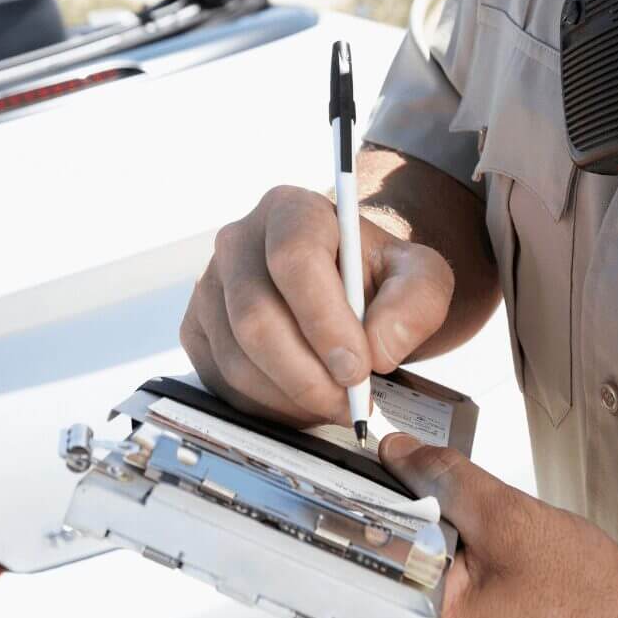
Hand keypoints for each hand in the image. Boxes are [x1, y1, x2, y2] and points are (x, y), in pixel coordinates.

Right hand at [180, 186, 453, 425]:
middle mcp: (237, 241)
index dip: (324, 320)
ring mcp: (209, 286)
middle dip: (307, 375)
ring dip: (292, 397)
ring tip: (335, 402)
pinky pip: (222, 382)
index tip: (360, 366)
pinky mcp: (195, 329)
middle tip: (351, 403)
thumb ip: (417, 301)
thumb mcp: (421, 278)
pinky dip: (267, 406)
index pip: (293, 259)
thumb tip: (378, 347)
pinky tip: (301, 399)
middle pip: (255, 318)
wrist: (346, 292)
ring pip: (238, 359)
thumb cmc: (378, 280)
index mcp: (289, 210)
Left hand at [380, 434, 617, 617]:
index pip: (361, 552)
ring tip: (482, 545)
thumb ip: (444, 478)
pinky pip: (435, 599)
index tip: (377, 473)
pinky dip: (452, 570)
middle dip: (408, 523)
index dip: (368, 500)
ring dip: (433, 545)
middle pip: (382, 564)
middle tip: (449, 513)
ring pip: (410, 578)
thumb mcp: (514, 522)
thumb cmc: (602, 617)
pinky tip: (487, 565)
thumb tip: (398, 453)